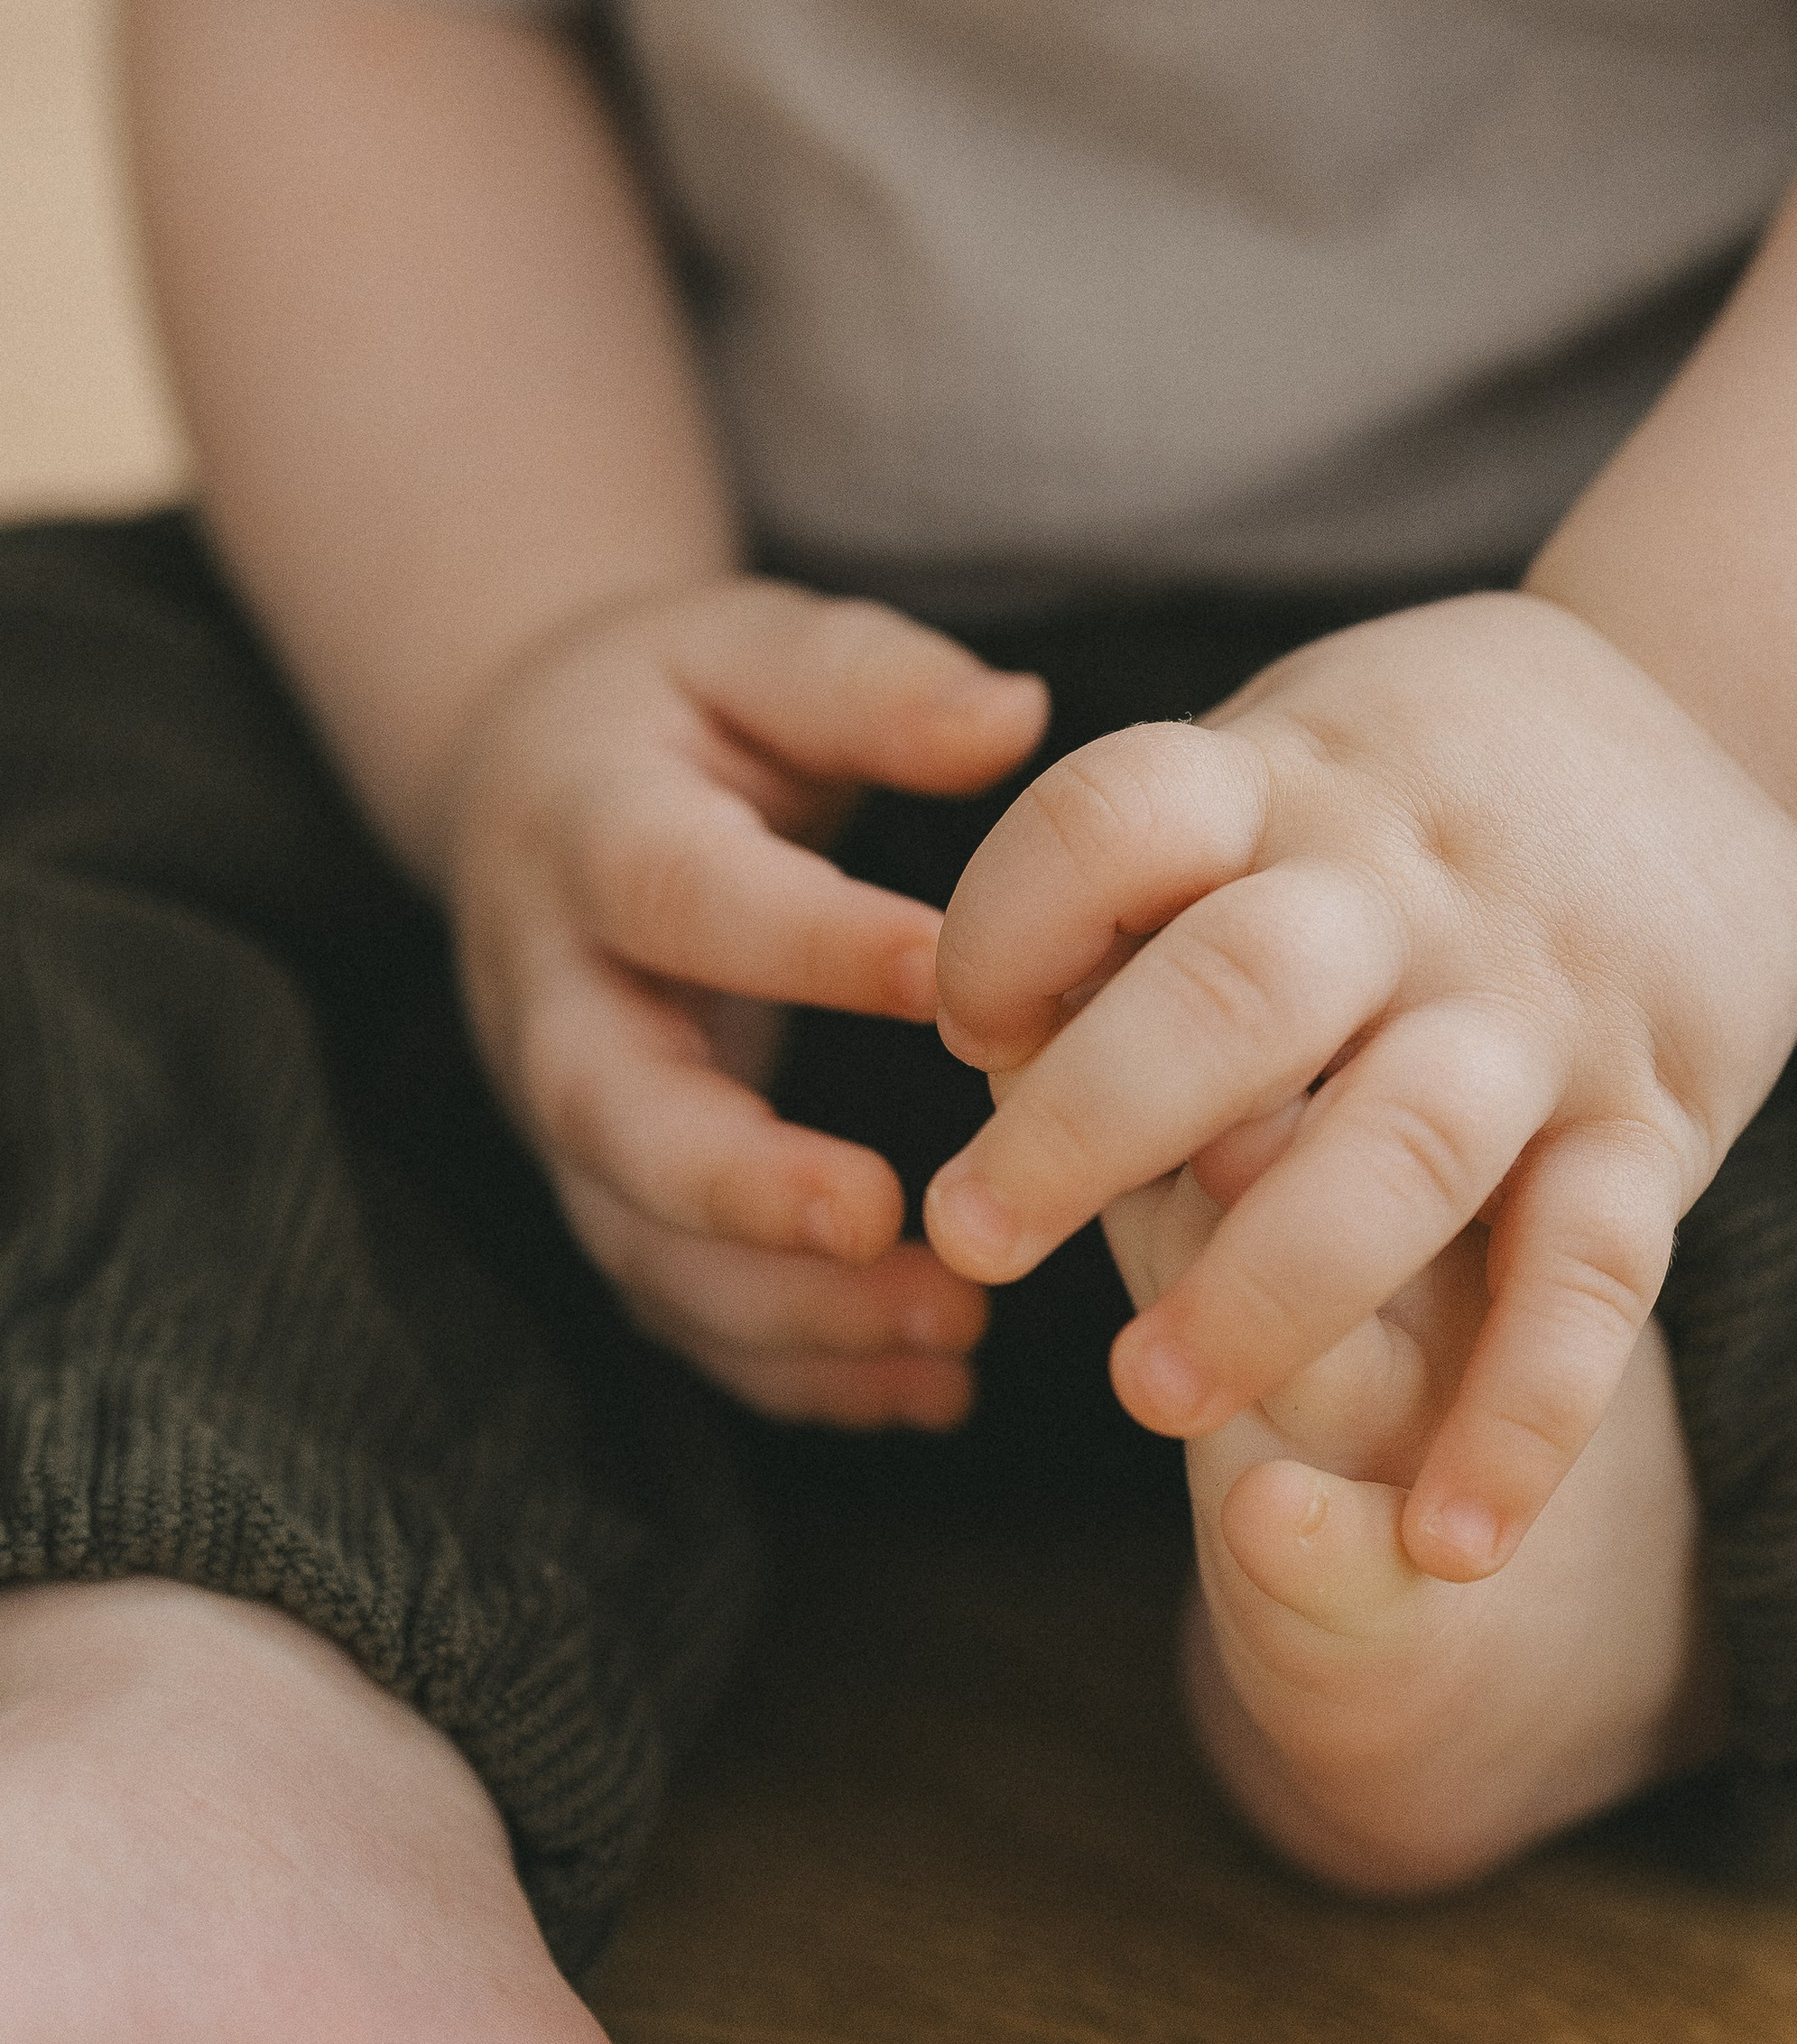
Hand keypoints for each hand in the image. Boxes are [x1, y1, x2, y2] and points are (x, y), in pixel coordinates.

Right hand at [445, 578, 1047, 1426]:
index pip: (682, 896)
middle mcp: (552, 993)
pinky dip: (792, 1373)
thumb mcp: (760, 650)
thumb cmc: (687, 710)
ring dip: (785, 1311)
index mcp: (587, 832)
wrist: (537, 787)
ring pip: (638, 1247)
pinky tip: (926, 1393)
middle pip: (610, 1111)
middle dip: (738, 1184)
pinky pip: (678, 1314)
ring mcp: (567, 1117)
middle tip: (883, 1218)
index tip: (949, 984)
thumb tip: (1013, 716)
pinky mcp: (607, 1197)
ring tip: (950, 1332)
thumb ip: (875, 685)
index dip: (804, 944)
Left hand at [926, 592, 1796, 1570]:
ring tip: (1144, 1394)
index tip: (963, 1023)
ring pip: (1403, 1146)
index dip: (1009, 923)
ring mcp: (1538, 1006)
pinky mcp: (1656, 1116)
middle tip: (974, 1236)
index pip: (1116, 818)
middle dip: (1085, 1124)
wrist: (1738, 713)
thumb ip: (1148, 870)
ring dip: (1266, 1285)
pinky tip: (1445, 1542)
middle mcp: (1411, 888)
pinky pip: (1593, 1276)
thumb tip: (979, 1021)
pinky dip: (1524, 1416)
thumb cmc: (1430, 775)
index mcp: (1289, 783)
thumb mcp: (1290, 753)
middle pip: (1233, 990)